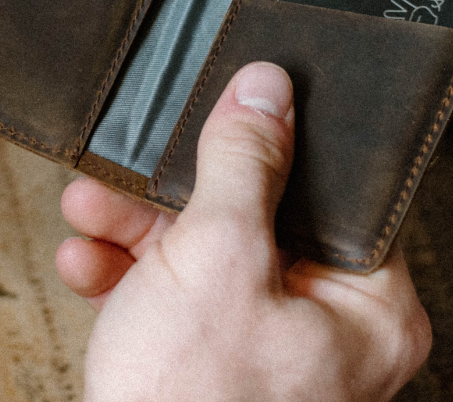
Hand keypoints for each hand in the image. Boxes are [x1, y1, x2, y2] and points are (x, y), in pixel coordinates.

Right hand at [57, 62, 430, 401]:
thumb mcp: (217, 257)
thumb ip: (243, 162)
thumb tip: (267, 89)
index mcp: (366, 305)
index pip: (332, 188)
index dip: (275, 141)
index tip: (230, 105)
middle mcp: (327, 327)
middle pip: (256, 214)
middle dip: (175, 190)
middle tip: (136, 165)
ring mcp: (268, 347)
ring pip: (207, 252)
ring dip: (137, 226)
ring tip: (90, 207)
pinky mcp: (217, 364)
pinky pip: (179, 297)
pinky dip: (130, 274)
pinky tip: (86, 259)